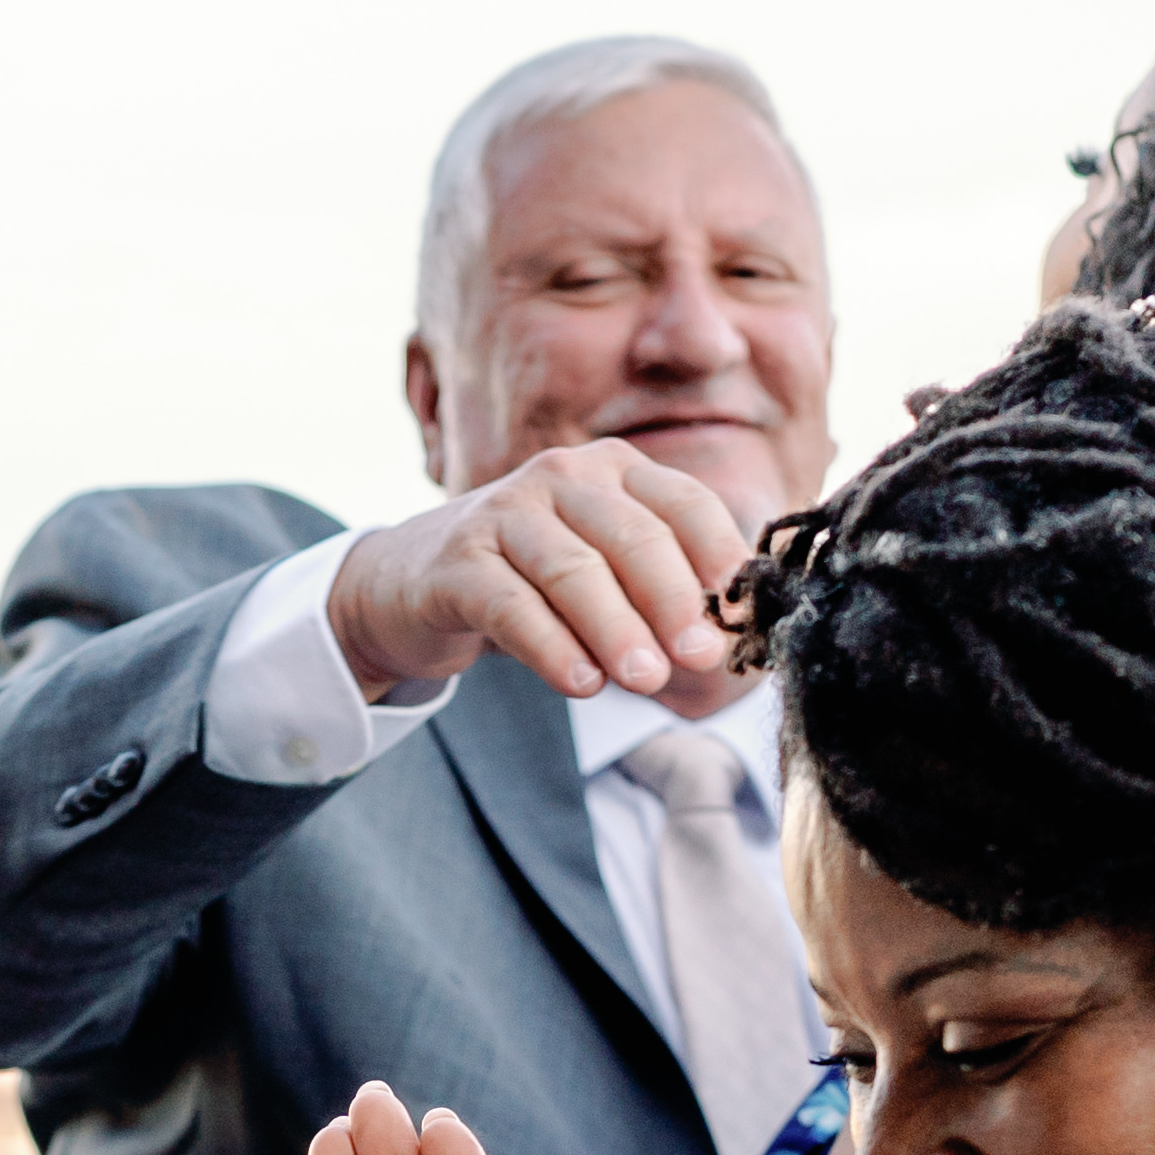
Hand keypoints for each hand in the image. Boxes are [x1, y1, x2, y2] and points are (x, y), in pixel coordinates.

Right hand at [325, 442, 759, 704]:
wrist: (412, 583)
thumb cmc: (531, 582)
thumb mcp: (603, 574)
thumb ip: (660, 598)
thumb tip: (725, 646)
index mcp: (613, 470)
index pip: (684, 503)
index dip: (718, 553)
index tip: (741, 607)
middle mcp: (561, 477)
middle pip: (633, 536)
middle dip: (673, 601)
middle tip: (701, 658)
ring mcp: (505, 513)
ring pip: (575, 570)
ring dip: (617, 629)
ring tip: (647, 680)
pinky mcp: (458, 562)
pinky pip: (512, 605)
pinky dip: (552, 647)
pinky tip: (581, 683)